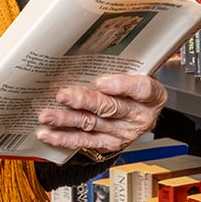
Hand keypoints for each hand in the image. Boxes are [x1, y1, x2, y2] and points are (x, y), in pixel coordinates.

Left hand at [34, 74, 167, 156]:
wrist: (143, 112)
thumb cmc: (137, 87)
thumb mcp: (139, 72)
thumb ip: (122, 66)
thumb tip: (88, 56)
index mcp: (152, 95)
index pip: (141, 89)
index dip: (121, 85)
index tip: (101, 81)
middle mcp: (139, 117)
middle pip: (110, 108)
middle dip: (83, 101)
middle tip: (62, 95)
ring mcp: (123, 133)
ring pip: (92, 124)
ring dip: (67, 120)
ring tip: (47, 115)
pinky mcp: (109, 144)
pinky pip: (85, 141)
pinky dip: (65, 138)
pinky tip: (49, 134)